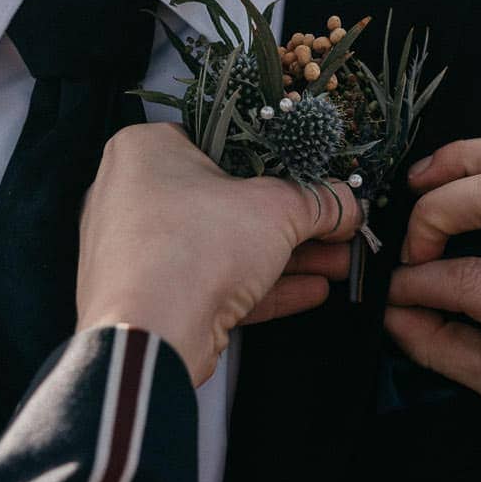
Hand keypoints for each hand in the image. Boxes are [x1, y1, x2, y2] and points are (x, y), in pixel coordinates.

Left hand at [78, 124, 359, 385]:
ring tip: (337, 260)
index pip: (226, 143)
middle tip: (334, 223)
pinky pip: (215, 281)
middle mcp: (135, 195)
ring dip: (288, 255)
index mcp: (147, 151)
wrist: (148, 338)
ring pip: (227, 245)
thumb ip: (317, 202)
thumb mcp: (276, 210)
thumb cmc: (188, 252)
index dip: (280, 160)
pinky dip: (263, 285)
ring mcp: (142, 250)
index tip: (317, 176)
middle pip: (231, 199)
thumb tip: (345, 204)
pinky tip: (311, 289)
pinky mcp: (155, 295)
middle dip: (294, 219)